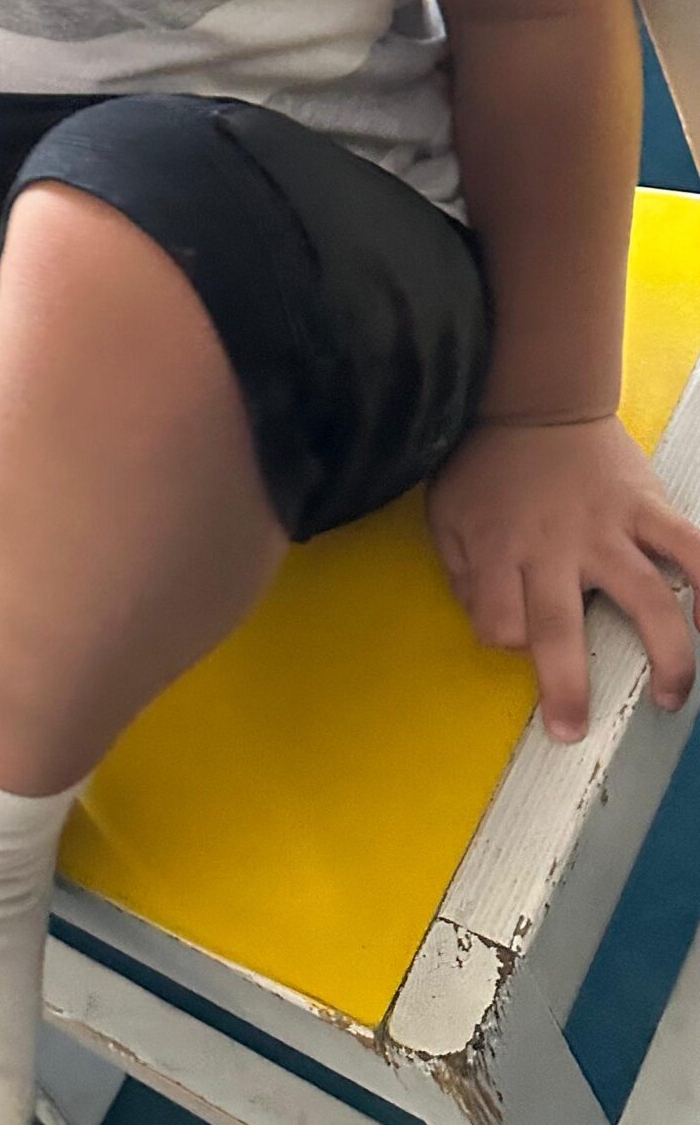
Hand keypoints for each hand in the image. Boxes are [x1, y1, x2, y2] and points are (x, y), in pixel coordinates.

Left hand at [428, 415, 699, 741]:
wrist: (532, 395)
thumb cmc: (485, 461)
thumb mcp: (448, 515)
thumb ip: (464, 573)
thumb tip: (491, 627)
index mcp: (500, 548)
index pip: (498, 622)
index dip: (503, 637)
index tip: (513, 635)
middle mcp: (554, 546)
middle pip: (559, 627)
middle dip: (565, 685)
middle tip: (572, 729)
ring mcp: (608, 528)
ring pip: (646, 600)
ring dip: (666, 656)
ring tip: (670, 697)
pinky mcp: (647, 507)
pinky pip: (693, 550)